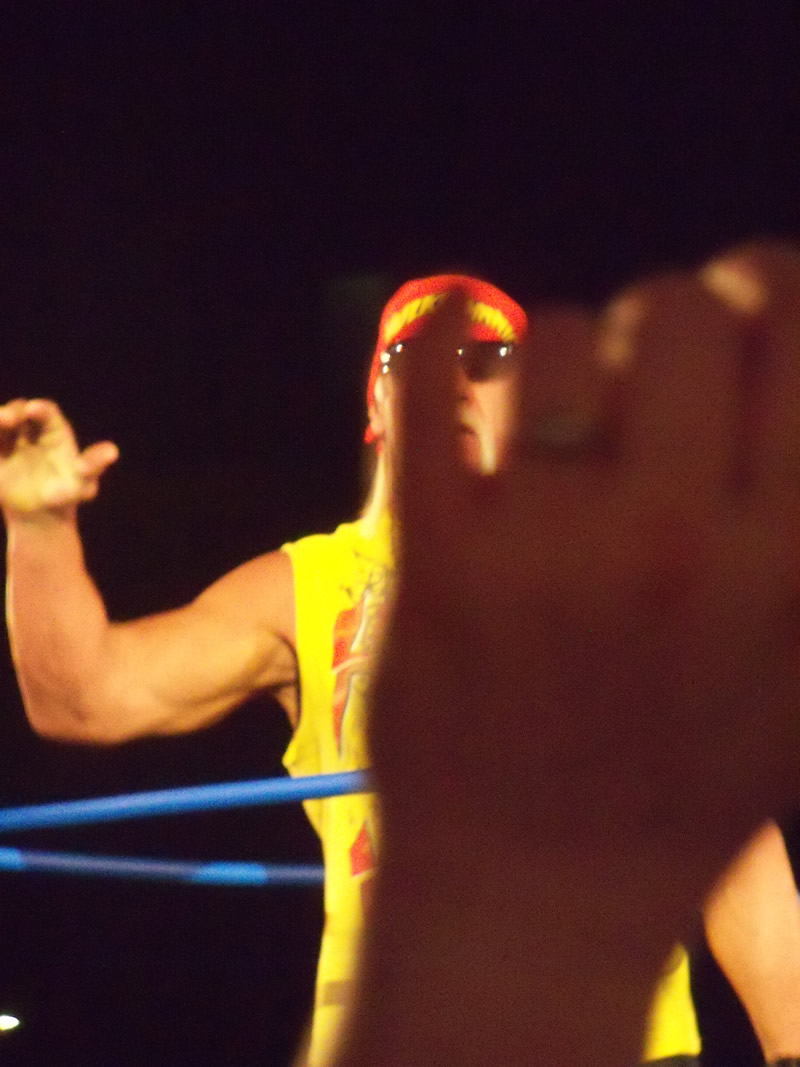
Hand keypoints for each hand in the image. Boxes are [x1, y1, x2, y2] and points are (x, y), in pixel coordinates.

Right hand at [0, 399, 117, 516]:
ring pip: (1, 424)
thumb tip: (113, 451)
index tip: (31, 409)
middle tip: (8, 420)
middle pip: (20, 410)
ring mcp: (10, 442)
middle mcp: (31, 432)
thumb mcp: (83, 484)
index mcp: (55, 431)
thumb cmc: (66, 495)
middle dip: (12, 411)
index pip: (46, 412)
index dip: (39, 408)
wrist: (41, 516)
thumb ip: (93, 466)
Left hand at [349, 244, 799, 1063]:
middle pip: (675, 311)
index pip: (797, 330)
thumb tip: (778, 389)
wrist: (536, 892)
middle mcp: (673, 537)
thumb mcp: (798, 676)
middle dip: (660, 317)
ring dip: (550, 351)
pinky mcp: (433, 559)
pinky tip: (446, 337)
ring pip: (549, 338)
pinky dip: (431, 341)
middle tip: (636, 370)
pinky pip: (423, 392)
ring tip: (547, 408)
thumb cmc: (675, 790)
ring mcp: (545, 547)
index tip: (740, 304)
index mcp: (784, 557)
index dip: (768, 287)